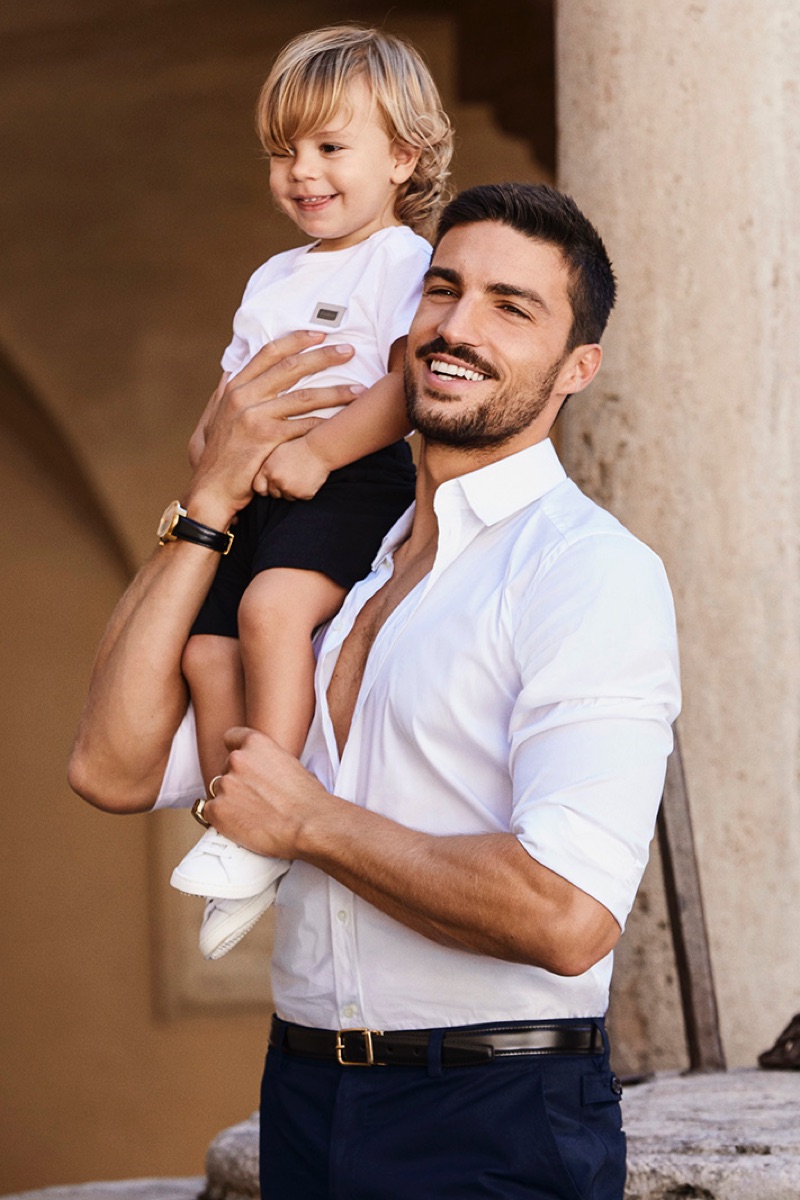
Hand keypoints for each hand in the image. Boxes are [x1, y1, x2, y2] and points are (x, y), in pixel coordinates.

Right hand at [183, 332, 356, 527]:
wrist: (211, 488)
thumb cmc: (217, 456)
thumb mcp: (213, 418)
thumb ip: (223, 393)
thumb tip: (229, 371)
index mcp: (235, 387)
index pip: (268, 352)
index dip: (296, 340)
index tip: (320, 333)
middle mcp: (243, 396)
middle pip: (291, 367)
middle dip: (324, 357)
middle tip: (349, 351)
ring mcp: (254, 416)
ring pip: (303, 397)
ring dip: (335, 392)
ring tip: (359, 390)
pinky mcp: (266, 439)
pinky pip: (303, 426)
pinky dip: (325, 423)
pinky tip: (342, 421)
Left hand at [203, 727, 330, 859]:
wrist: (308, 825)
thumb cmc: (309, 799)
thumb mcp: (290, 765)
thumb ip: (269, 762)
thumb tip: (264, 775)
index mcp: (256, 743)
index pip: (231, 737)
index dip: (235, 751)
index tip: (239, 764)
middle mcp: (237, 759)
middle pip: (225, 769)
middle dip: (236, 782)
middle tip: (254, 799)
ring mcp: (225, 784)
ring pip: (217, 791)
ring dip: (228, 801)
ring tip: (251, 815)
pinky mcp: (217, 810)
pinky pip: (208, 812)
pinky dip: (220, 819)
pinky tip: (239, 826)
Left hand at [254, 437, 331, 499]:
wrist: (320, 449)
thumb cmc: (299, 447)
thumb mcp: (278, 452)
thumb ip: (267, 466)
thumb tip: (262, 480)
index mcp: (268, 470)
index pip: (258, 488)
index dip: (265, 487)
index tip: (270, 485)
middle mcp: (276, 481)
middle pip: (274, 494)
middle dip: (281, 489)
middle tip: (291, 477)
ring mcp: (290, 489)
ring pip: (288, 497)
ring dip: (293, 490)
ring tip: (301, 475)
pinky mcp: (303, 495)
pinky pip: (301, 497)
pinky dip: (305, 491)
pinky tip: (309, 478)